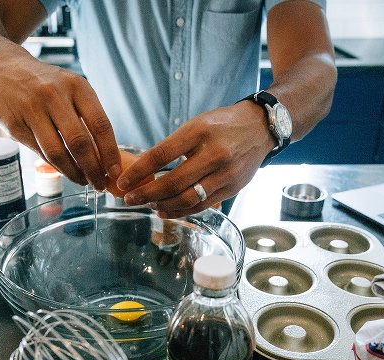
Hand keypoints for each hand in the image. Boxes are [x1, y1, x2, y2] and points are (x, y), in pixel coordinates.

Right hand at [0, 51, 121, 189]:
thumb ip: (87, 116)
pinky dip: (55, 165)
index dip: (109, 153)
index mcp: (76, 86)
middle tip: (99, 184)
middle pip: (79, 143)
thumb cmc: (48, 84)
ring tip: (83, 180)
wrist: (4, 68)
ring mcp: (31, 109)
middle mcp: (54, 95)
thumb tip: (105, 156)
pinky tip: (65, 170)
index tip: (115, 171)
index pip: (100, 125)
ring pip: (57, 152)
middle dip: (92, 169)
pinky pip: (39, 152)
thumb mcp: (72, 88)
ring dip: (73, 172)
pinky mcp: (14, 124)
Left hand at [116, 102, 274, 217]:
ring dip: (162, 205)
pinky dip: (180, 211)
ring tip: (146, 205)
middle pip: (173, 182)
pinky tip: (165, 211)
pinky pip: (201, 205)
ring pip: (187, 199)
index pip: (162, 154)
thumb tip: (144, 169)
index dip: (139, 171)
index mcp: (199, 132)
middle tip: (129, 199)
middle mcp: (214, 154)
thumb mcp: (196, 124)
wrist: (262, 127)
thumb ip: (174, 146)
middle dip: (146, 194)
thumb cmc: (223, 125)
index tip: (122, 182)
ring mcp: (225, 173)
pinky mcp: (232, 188)